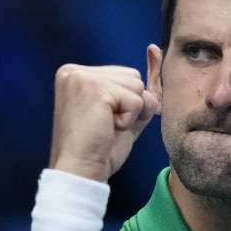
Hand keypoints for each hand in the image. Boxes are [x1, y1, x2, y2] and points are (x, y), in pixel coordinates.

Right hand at [48, 64, 160, 181]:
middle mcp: (74, 70)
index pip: (125, 75)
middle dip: (130, 105)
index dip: (127, 103)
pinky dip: (130, 120)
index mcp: (75, 73)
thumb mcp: (120, 113)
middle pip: (133, 77)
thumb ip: (135, 91)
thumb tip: (156, 60)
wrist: (81, 171)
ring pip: (137, 86)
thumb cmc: (99, 148)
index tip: (103, 121)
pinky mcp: (95, 89)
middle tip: (106, 126)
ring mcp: (82, 77)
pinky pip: (137, 100)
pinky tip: (108, 128)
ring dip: (130, 113)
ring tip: (107, 126)